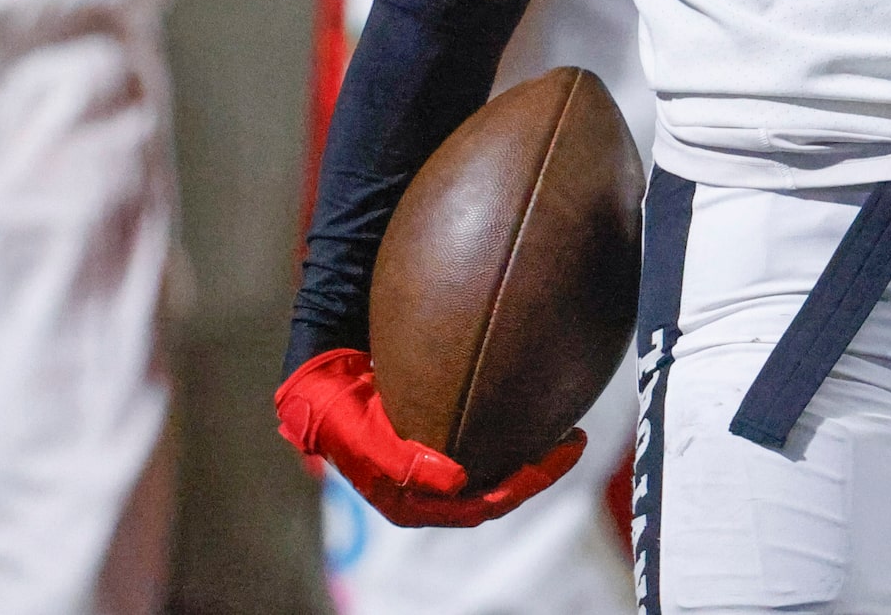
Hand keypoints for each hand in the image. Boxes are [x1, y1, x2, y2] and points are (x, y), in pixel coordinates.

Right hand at [275, 349, 586, 527]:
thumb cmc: (337, 412)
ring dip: (530, 453)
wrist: (317, 385)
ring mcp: (437, 469)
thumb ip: (404, 464)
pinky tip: (536, 403)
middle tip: (573, 439)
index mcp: (415, 503)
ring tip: (567, 427)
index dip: (521, 486)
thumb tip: (459, 482)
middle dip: (536, 471)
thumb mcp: (363, 438)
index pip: (482, 505)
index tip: (552, 457)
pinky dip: (511, 429)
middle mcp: (432, 492)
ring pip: (495, 469)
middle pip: (496, 490)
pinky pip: (485, 442)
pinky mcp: (439, 442)